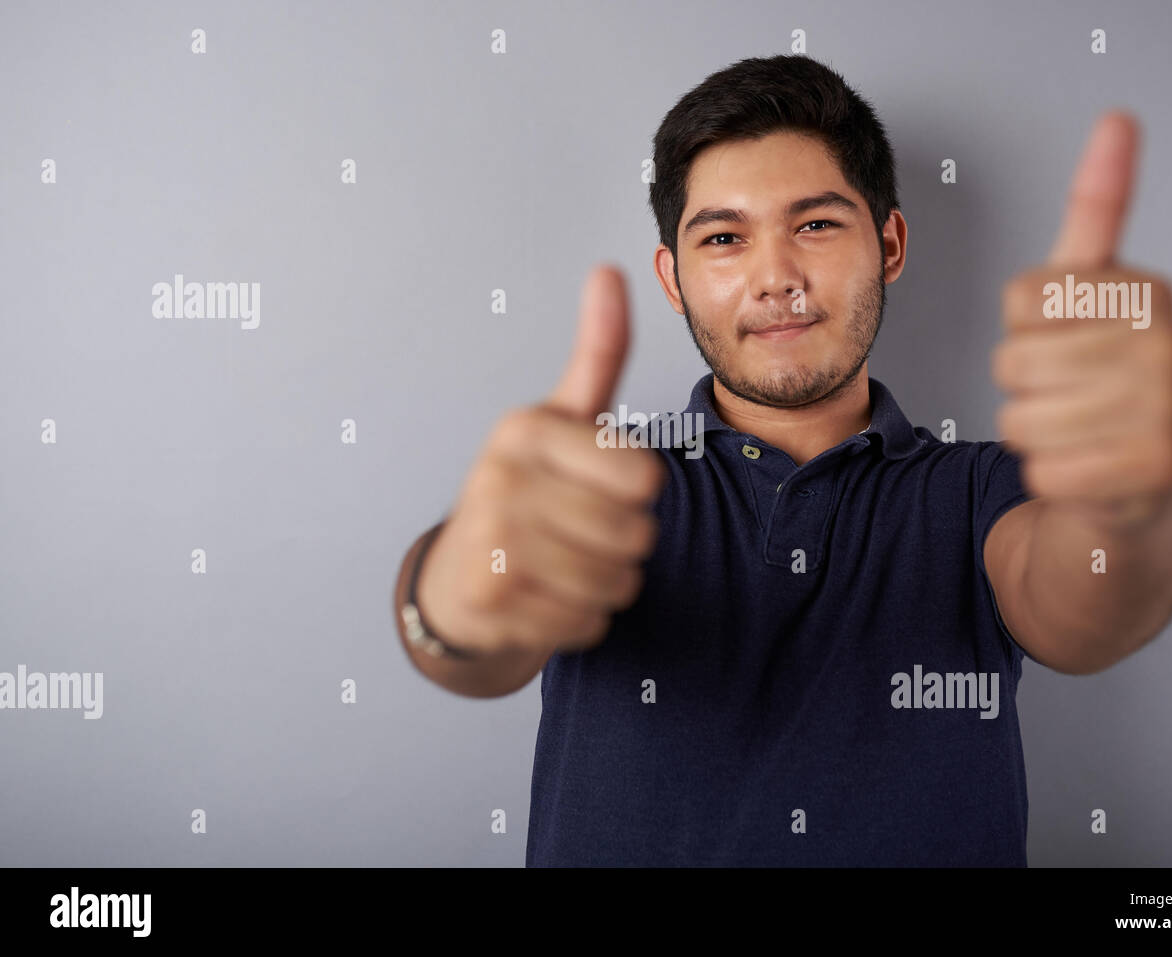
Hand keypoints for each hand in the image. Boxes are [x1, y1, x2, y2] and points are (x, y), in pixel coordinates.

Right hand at [415, 265, 666, 656]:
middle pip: (636, 534)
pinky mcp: (489, 601)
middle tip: (582, 532)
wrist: (461, 576)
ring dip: (608, 583)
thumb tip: (609, 269)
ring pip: (617, 582)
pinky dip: (584, 619)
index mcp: (525, 428)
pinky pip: (589, 621)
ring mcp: (488, 541)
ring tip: (568, 564)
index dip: (638, 491)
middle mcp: (499, 478)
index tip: (598, 484)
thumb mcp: (564, 418)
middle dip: (625, 544)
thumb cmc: (530, 489)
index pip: (644, 476)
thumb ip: (598, 351)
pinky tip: (549, 598)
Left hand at [992, 112, 1171, 529]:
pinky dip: (1046, 475)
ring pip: (1020, 416)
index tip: (1064, 335)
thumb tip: (1118, 119)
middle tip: (1066, 393)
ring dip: (1029, 431)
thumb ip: (1096, 211)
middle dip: (1020, 383)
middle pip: (1013, 358)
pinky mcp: (1152, 470)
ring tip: (1075, 429)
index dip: (1021, 326)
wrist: (1130, 484)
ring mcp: (1167, 409)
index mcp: (1146, 292)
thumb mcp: (1090, 290)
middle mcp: (1168, 344)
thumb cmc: (1097, 379)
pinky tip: (1084, 469)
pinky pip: (1042, 469)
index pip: (1022, 296)